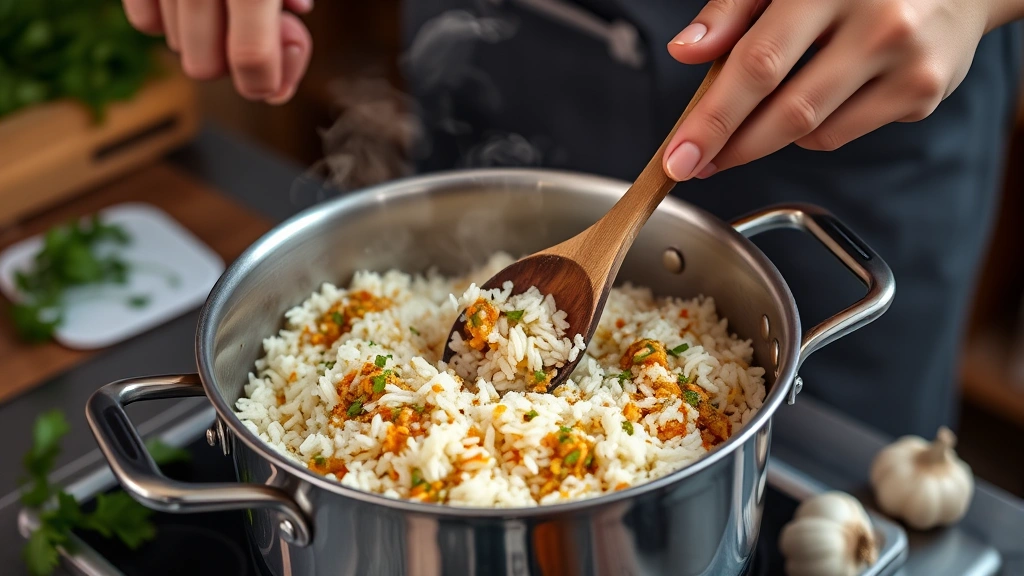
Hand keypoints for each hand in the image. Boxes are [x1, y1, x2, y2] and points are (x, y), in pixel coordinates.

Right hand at [122, 0, 312, 103]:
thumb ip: (287, 3)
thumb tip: (286, 55)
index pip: (251, 58)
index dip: (266, 82)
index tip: (274, 82)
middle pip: (205, 67)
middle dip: (232, 63)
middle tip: (250, 36)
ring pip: (175, 47)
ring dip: (202, 39)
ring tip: (223, 6)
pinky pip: (143, 20)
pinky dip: (164, 20)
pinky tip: (188, 3)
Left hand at [662, 0, 1006, 180]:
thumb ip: (733, 9)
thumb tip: (686, 52)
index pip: (758, 64)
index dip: (713, 119)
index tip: (679, 157)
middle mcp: (877, 22)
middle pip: (789, 112)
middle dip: (732, 148)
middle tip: (695, 164)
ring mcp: (907, 62)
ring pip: (813, 132)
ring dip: (768, 137)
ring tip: (754, 116)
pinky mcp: (923, 93)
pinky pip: (842, 133)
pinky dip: (812, 128)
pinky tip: (815, 95)